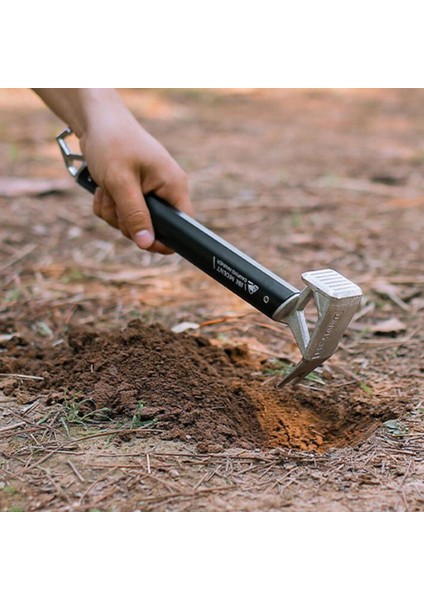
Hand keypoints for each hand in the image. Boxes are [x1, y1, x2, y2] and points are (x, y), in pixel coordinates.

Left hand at [80, 103, 191, 253]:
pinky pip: (120, 214)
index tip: (143, 242)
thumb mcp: (121, 182)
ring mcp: (148, 192)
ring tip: (107, 187)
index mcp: (173, 186)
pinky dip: (108, 204)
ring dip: (113, 211)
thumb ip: (135, 214)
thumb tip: (146, 243)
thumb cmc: (112, 143)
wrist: (96, 120)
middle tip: (115, 199)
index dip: (165, 239)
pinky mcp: (133, 192)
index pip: (182, 225)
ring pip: (130, 222)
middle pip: (150, 227)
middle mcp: (165, 191)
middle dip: (126, 220)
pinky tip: (103, 187)